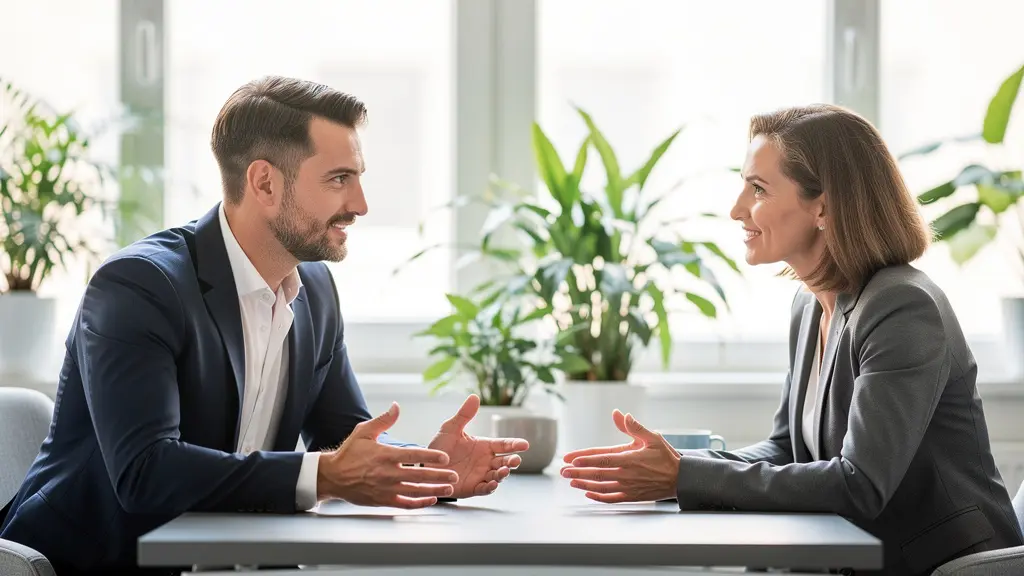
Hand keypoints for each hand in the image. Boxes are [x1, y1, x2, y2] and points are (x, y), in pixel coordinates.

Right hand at [317, 402, 458, 508]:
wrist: (332, 477)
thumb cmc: (349, 453)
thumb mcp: (364, 432)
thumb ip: (383, 420)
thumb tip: (396, 406)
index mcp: (385, 455)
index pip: (413, 455)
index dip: (430, 456)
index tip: (445, 457)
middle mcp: (388, 473)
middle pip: (418, 475)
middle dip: (439, 476)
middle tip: (454, 475)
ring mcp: (386, 489)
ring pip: (415, 491)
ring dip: (433, 490)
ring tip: (449, 489)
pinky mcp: (383, 500)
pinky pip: (405, 504)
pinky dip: (419, 504)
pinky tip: (431, 500)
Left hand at [428, 394, 529, 498]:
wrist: (426, 466)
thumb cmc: (440, 447)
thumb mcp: (450, 429)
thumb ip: (464, 415)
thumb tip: (474, 396)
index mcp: (484, 446)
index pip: (503, 444)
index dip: (514, 444)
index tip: (525, 444)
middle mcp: (485, 461)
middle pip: (504, 461)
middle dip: (512, 461)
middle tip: (516, 460)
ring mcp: (481, 475)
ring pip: (497, 475)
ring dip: (503, 474)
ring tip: (503, 472)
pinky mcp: (473, 488)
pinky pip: (485, 489)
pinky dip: (490, 488)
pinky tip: (493, 484)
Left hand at [560, 410, 679, 502]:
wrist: (680, 479)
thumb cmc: (665, 457)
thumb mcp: (652, 437)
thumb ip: (634, 427)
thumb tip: (620, 414)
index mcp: (629, 458)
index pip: (602, 458)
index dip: (585, 458)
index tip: (571, 459)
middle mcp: (626, 474)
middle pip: (597, 473)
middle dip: (578, 472)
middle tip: (563, 471)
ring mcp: (628, 487)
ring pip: (601, 487)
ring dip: (584, 484)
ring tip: (571, 481)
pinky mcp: (631, 497)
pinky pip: (611, 499)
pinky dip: (598, 497)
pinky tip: (588, 494)